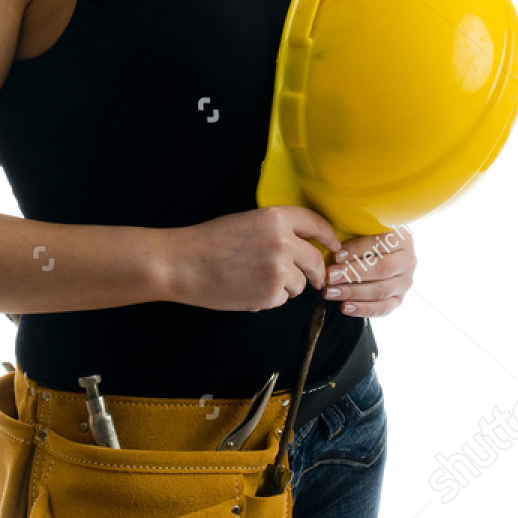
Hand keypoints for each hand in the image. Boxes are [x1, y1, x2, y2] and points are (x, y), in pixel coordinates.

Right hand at [163, 205, 342, 312]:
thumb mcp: (247, 222)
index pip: (315, 224)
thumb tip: (302, 247)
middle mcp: (283, 242)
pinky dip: (270, 299)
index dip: (328, 237)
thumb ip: (277, 231)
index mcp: (276, 218)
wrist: (183, 264)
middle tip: (311, 278)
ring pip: (300, 284)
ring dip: (286, 287)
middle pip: (315, 260)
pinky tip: (247, 291)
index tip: (334, 246)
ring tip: (255, 280)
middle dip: (315, 272)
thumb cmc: (209, 242)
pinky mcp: (271, 294)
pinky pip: (282, 299)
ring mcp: (279, 269)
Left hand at [321, 226, 416, 317]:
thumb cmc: (364, 242)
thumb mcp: (362, 231)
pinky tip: (344, 307)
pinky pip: (383, 308)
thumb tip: (331, 244)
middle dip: (352, 274)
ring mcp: (405, 282)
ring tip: (331, 292)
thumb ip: (352, 233)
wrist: (379, 258)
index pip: (380, 243)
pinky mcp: (399, 299)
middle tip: (330, 276)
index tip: (336, 256)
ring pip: (381, 290)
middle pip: (382, 269)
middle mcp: (408, 261)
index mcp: (401, 238)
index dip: (356, 250)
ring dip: (353, 292)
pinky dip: (363, 309)